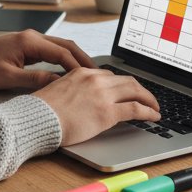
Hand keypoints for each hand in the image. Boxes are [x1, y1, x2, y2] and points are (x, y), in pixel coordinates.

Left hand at [0, 30, 93, 90]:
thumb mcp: (8, 78)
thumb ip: (35, 79)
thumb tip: (58, 83)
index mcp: (29, 42)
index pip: (61, 52)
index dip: (77, 66)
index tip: (90, 78)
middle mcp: (33, 37)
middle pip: (66, 46)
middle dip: (83, 59)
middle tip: (98, 74)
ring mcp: (31, 40)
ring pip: (61, 47)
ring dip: (75, 58)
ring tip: (89, 73)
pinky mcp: (28, 46)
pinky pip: (52, 50)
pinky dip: (65, 59)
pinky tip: (71, 70)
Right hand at [34, 68, 160, 146]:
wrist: (36, 119)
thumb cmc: (41, 111)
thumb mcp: (59, 91)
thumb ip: (75, 91)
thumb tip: (84, 100)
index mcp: (82, 72)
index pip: (110, 75)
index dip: (122, 85)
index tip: (128, 91)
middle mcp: (95, 79)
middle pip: (127, 80)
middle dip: (140, 89)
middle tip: (147, 98)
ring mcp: (103, 95)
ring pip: (135, 91)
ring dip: (149, 99)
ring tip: (154, 107)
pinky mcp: (108, 112)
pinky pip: (136, 109)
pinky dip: (148, 111)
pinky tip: (154, 116)